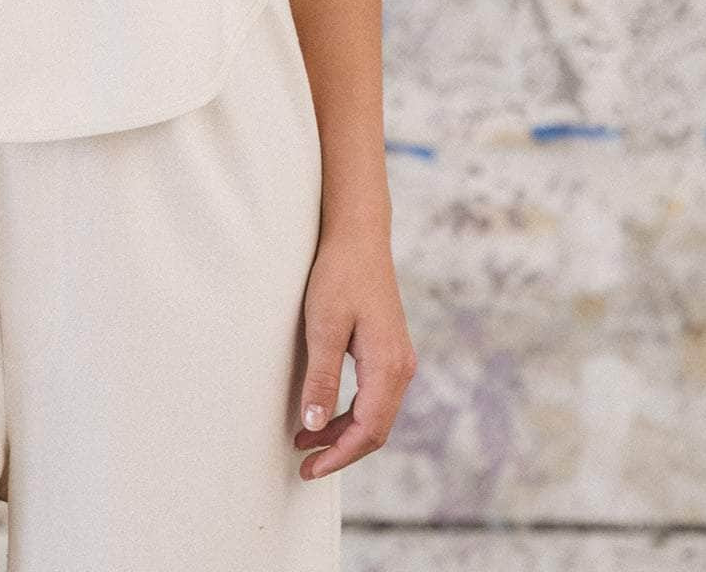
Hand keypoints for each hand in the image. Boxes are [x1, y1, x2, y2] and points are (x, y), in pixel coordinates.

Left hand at [293, 222, 415, 479]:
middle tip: (305, 463)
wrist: (359, 236)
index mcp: (387, 366)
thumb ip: (321, 378)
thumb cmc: (339, 275)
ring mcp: (398, 359)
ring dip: (343, 432)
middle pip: (375, 429)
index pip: (368, 430)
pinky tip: (326, 412)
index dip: (338, 455)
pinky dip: (351, 413)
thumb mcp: (323, 326)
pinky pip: (374, 396)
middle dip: (340, 450)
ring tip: (308, 441)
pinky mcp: (389, 350)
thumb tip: (315, 426)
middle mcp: (400, 367)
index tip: (309, 469)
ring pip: (375, 414)